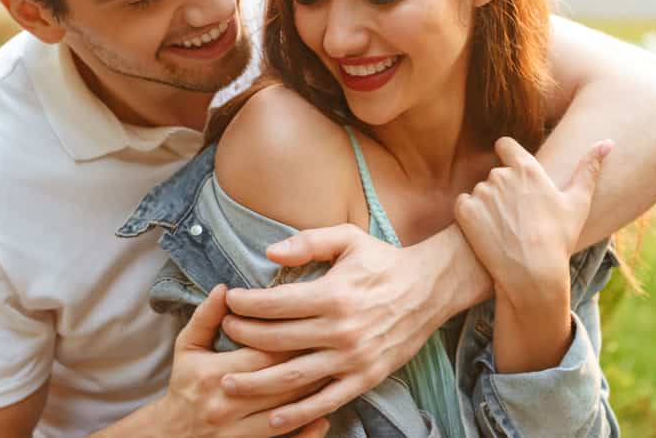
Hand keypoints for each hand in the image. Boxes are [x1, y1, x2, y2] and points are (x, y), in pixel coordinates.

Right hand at [154, 284, 330, 437]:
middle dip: (309, 362)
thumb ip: (206, 316)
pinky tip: (324, 416)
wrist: (171, 435)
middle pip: (280, 381)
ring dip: (312, 394)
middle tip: (333, 345)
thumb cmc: (185, 384)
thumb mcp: (188, 346)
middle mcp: (227, 405)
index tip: (314, 322)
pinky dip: (307, 431)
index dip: (291, 338)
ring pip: (287, 411)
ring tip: (334, 374)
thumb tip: (225, 289)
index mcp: (214, 374)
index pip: (263, 353)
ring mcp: (238, 432)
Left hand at [216, 224, 449, 433]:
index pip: (275, 304)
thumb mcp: (348, 238)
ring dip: (256, 382)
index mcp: (334, 294)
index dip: (245, 305)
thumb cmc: (384, 261)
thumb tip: (270, 253)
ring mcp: (353, 358)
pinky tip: (273, 416)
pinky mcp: (365, 377)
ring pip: (293, 376)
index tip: (230, 302)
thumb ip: (308, 242)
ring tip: (228, 381)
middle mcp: (341, 329)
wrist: (429, 288)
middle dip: (243, 337)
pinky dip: (298, 412)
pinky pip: (326, 399)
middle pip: (277, 340)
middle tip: (226, 332)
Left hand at [453, 137, 611, 309]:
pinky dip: (471, 216)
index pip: (504, 144)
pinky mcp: (465, 211)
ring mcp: (481, 192)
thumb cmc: (558, 238)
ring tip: (505, 228)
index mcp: (526, 168)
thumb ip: (589, 169)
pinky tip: (487, 232)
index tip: (513, 172)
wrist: (532, 273)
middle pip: (495, 174)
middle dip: (503, 189)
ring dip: (488, 204)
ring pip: (480, 191)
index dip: (506, 155)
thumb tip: (608, 142)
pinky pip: (463, 205)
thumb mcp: (578, 202)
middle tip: (518, 216)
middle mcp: (501, 175)